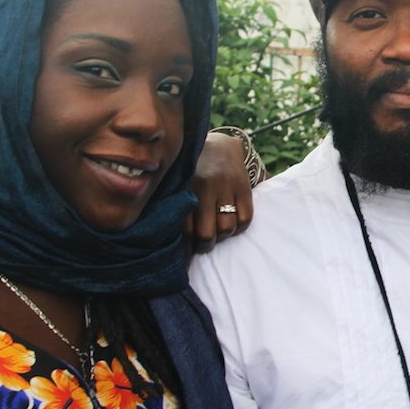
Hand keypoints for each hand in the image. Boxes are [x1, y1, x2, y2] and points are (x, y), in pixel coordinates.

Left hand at [186, 131, 255, 254]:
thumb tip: (165, 242)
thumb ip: (176, 207)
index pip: (184, 231)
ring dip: (222, 236)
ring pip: (226, 228)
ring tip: (217, 231)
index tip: (185, 265)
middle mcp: (204, 188)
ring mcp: (226, 187)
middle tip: (203, 244)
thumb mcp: (180, 183)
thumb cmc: (193, 170)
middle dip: (204, 245)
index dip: (185, 252)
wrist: (220, 143)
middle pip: (206, 234)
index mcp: (184, 188)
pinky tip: (232, 223)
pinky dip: (239, 226)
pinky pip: (245, 218)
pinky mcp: (243, 187)